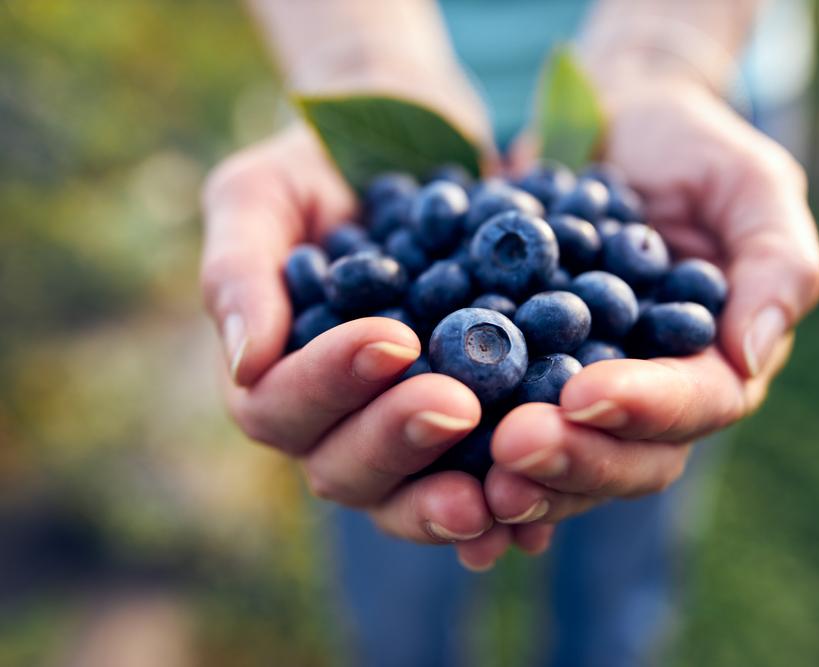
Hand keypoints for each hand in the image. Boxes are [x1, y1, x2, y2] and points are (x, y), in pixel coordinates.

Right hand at [201, 117, 554, 565]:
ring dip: (448, 498)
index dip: (330, 383)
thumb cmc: (324, 169)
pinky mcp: (474, 433)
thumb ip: (240, 267)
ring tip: (496, 491)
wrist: (423, 149)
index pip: (279, 406)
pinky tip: (538, 509)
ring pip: (409, 496)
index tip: (393, 339)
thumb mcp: (265, 192)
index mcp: (274, 373)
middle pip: (345, 469)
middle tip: (458, 406)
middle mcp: (336, 422)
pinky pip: (482, 483)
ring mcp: (404, 434)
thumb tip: (244, 362)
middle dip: (398, 439)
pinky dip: (506, 502)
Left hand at [471, 75, 818, 565]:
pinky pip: (500, 426)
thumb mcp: (750, 183)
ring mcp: (584, 394)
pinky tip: (434, 472)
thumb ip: (776, 263)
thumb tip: (751, 356)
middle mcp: (652, 397)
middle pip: (626, 456)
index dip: (643, 408)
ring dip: (519, 475)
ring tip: (469, 473)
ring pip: (562, 460)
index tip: (585, 394)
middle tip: (512, 446)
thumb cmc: (692, 146)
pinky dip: (470, 458)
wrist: (608, 125)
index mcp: (715, 362)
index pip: (695, 404)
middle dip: (572, 457)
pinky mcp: (524, 379)